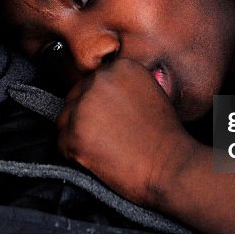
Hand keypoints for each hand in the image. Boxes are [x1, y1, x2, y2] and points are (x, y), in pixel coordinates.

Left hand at [56, 58, 198, 205]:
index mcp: (120, 66)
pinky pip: (62, 144)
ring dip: (78, 136)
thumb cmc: (165, 137)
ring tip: (107, 148)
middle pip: (74, 99)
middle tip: (110, 137)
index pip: (92, 83)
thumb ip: (123, 85)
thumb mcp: (151, 92)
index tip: (112, 121)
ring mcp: (85, 106)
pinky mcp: (75, 133)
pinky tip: (100, 158)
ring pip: (64, 120)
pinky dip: (75, 155)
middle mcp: (100, 80)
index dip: (99, 106)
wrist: (172, 166)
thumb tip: (101, 92)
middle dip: (86, 119)